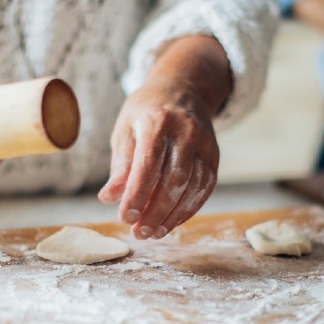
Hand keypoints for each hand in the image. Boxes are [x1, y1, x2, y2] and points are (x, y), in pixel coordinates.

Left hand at [97, 80, 219, 239]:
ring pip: (192, 187)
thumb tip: (109, 198)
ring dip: (172, 215)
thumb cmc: (147, 113)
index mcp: (158, 121)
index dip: (138, 193)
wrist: (184, 90)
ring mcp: (205, 145)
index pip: (149, 162)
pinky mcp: (214, 157)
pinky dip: (188, 210)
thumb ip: (120, 164)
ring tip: (152, 232)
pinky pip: (204, 189)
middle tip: (138, 232)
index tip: (125, 217)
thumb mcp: (125, 130)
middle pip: (174, 179)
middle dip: (155, 211)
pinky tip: (170, 222)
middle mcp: (187, 132)